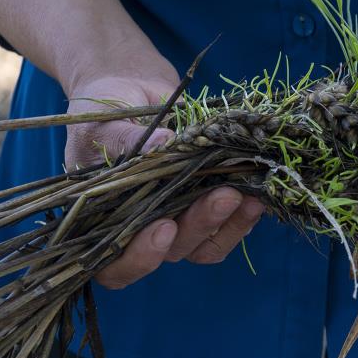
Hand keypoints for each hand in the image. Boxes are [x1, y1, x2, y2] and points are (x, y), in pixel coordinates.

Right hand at [66, 72, 264, 289]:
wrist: (135, 93)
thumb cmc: (105, 112)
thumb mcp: (103, 122)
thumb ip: (123, 140)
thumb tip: (160, 146)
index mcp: (100, 222)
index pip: (114, 264)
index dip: (140, 256)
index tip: (164, 227)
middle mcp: (139, 231)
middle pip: (169, 251)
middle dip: (198, 225)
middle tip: (224, 195)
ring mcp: (175, 222)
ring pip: (202, 245)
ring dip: (227, 224)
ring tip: (247, 194)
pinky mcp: (204, 209)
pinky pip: (226, 230)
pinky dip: (242, 218)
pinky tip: (256, 196)